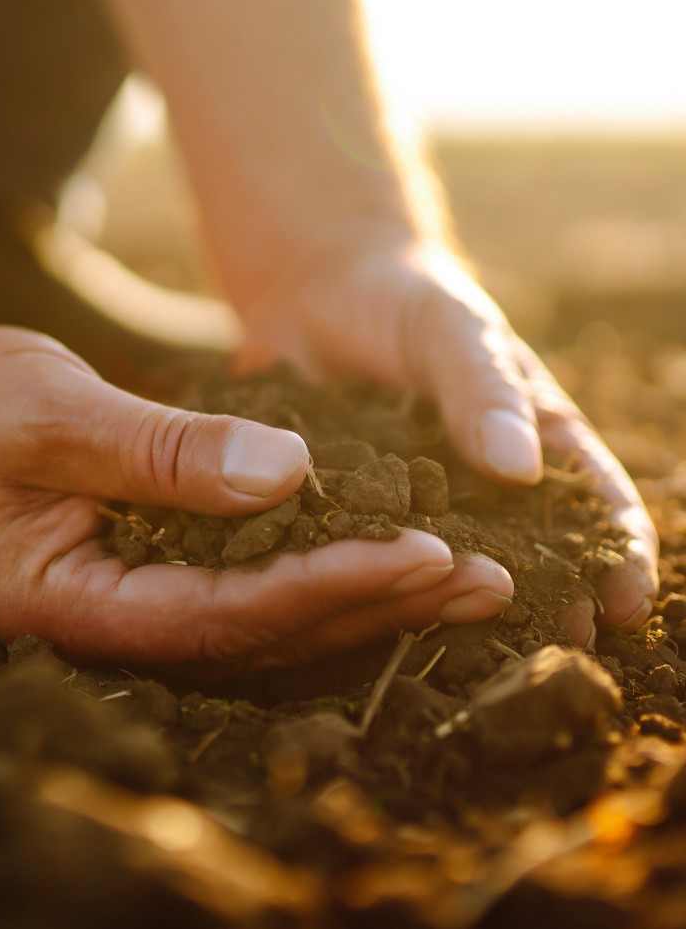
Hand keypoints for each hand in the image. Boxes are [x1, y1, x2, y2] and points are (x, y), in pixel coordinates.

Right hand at [0, 323, 513, 667]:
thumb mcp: (52, 414)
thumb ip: (164, 452)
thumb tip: (295, 474)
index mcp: (69, 606)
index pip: (222, 615)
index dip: (329, 587)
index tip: (424, 553)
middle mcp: (102, 623)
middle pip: (258, 634)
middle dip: (371, 604)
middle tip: (482, 577)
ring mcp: (121, 598)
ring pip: (259, 616)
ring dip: (358, 593)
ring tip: (461, 573)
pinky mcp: (137, 562)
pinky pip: (239, 577)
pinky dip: (311, 561)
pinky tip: (378, 545)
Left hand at [236, 231, 658, 644]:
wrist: (318, 289)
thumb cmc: (408, 301)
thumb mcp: (452, 331)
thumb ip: (483, 390)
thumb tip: (522, 470)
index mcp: (531, 436)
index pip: (593, 502)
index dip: (618, 553)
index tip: (626, 604)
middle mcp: (482, 484)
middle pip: (533, 556)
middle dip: (552, 605)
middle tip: (559, 651)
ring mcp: (420, 504)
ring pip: (452, 569)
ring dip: (467, 611)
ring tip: (478, 657)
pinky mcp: (353, 512)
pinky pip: (369, 554)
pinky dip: (379, 588)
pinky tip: (374, 622)